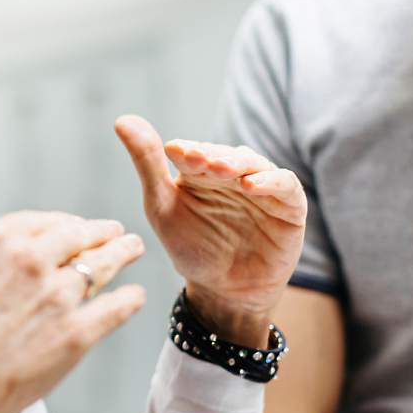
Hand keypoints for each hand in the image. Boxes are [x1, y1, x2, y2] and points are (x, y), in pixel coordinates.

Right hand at [0, 158, 146, 412]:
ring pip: (102, 266)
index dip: (63, 223)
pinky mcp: (75, 335)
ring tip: (133, 250)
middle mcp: (33, 260)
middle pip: (80, 238)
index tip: (74, 226)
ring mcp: (57, 297)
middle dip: (101, 233)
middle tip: (116, 234)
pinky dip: (129, 300)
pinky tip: (135, 296)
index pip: (45, 221)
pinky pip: (115, 308)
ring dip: (122, 254)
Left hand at [114, 115, 305, 347]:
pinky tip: (251, 185)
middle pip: (225, 155)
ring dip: (238, 163)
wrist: (224, 291)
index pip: (196, 152)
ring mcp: (264, 188)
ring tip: (221, 169)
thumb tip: (123, 120)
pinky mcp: (289, 206)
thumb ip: (146, 165)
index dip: (187, 150)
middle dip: (211, 156)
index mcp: (202, 171)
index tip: (173, 152)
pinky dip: (271, 181)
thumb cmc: (192, 248)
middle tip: (197, 159)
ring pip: (255, 164)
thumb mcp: (162, 207)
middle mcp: (234, 173)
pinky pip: (286, 185)